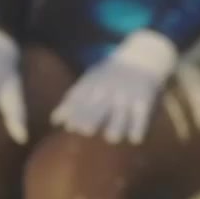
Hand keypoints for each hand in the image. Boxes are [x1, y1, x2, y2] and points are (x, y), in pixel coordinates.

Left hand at [53, 30, 177, 144]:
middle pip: (101, 104)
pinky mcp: (144, 101)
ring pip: (122, 112)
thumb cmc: (109, 76)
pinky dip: (139, 127)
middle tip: (86, 130)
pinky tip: (135, 139)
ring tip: (112, 137)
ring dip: (117, 124)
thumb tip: (54, 122)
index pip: (82, 97)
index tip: (70, 126)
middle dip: (93, 116)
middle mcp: (110, 89)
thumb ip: (72, 101)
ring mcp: (128, 95)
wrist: (142, 58)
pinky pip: (142, 116)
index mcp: (93, 83)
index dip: (75, 111)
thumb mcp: (90, 81)